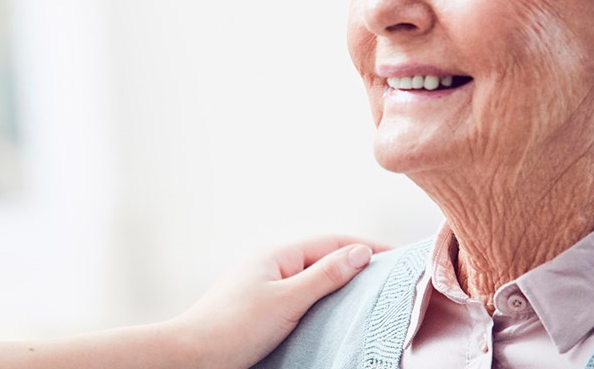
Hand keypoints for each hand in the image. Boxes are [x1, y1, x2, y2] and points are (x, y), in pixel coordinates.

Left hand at [165, 235, 390, 368]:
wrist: (193, 353)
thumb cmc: (234, 327)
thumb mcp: (288, 301)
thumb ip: (325, 276)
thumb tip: (359, 252)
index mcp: (278, 252)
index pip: (334, 241)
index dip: (369, 247)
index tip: (401, 256)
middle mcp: (272, 261)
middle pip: (326, 255)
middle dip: (358, 263)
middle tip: (394, 276)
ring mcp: (266, 281)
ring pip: (314, 275)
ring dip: (342, 281)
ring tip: (373, 293)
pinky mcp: (263, 303)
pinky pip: (302, 293)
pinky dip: (324, 297)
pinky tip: (336, 311)